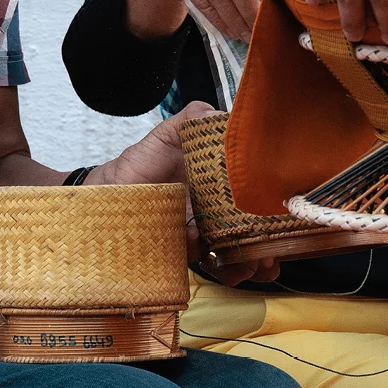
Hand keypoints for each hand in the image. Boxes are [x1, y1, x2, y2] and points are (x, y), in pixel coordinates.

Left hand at [90, 104, 281, 285]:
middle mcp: (220, 205)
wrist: (104, 198)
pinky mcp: (192, 253)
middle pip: (257, 224)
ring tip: (256, 264)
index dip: (275, 203)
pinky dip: (230, 272)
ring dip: (256, 260)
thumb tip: (217, 116)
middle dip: (272, 240)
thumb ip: (191, 120)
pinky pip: (219, 266)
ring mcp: (209, 231)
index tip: (283, 213)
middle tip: (273, 249)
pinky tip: (229, 269)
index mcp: (221, 178)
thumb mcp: (165, 137)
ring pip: (243, 248)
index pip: (257, 190)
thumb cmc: (138, 165)